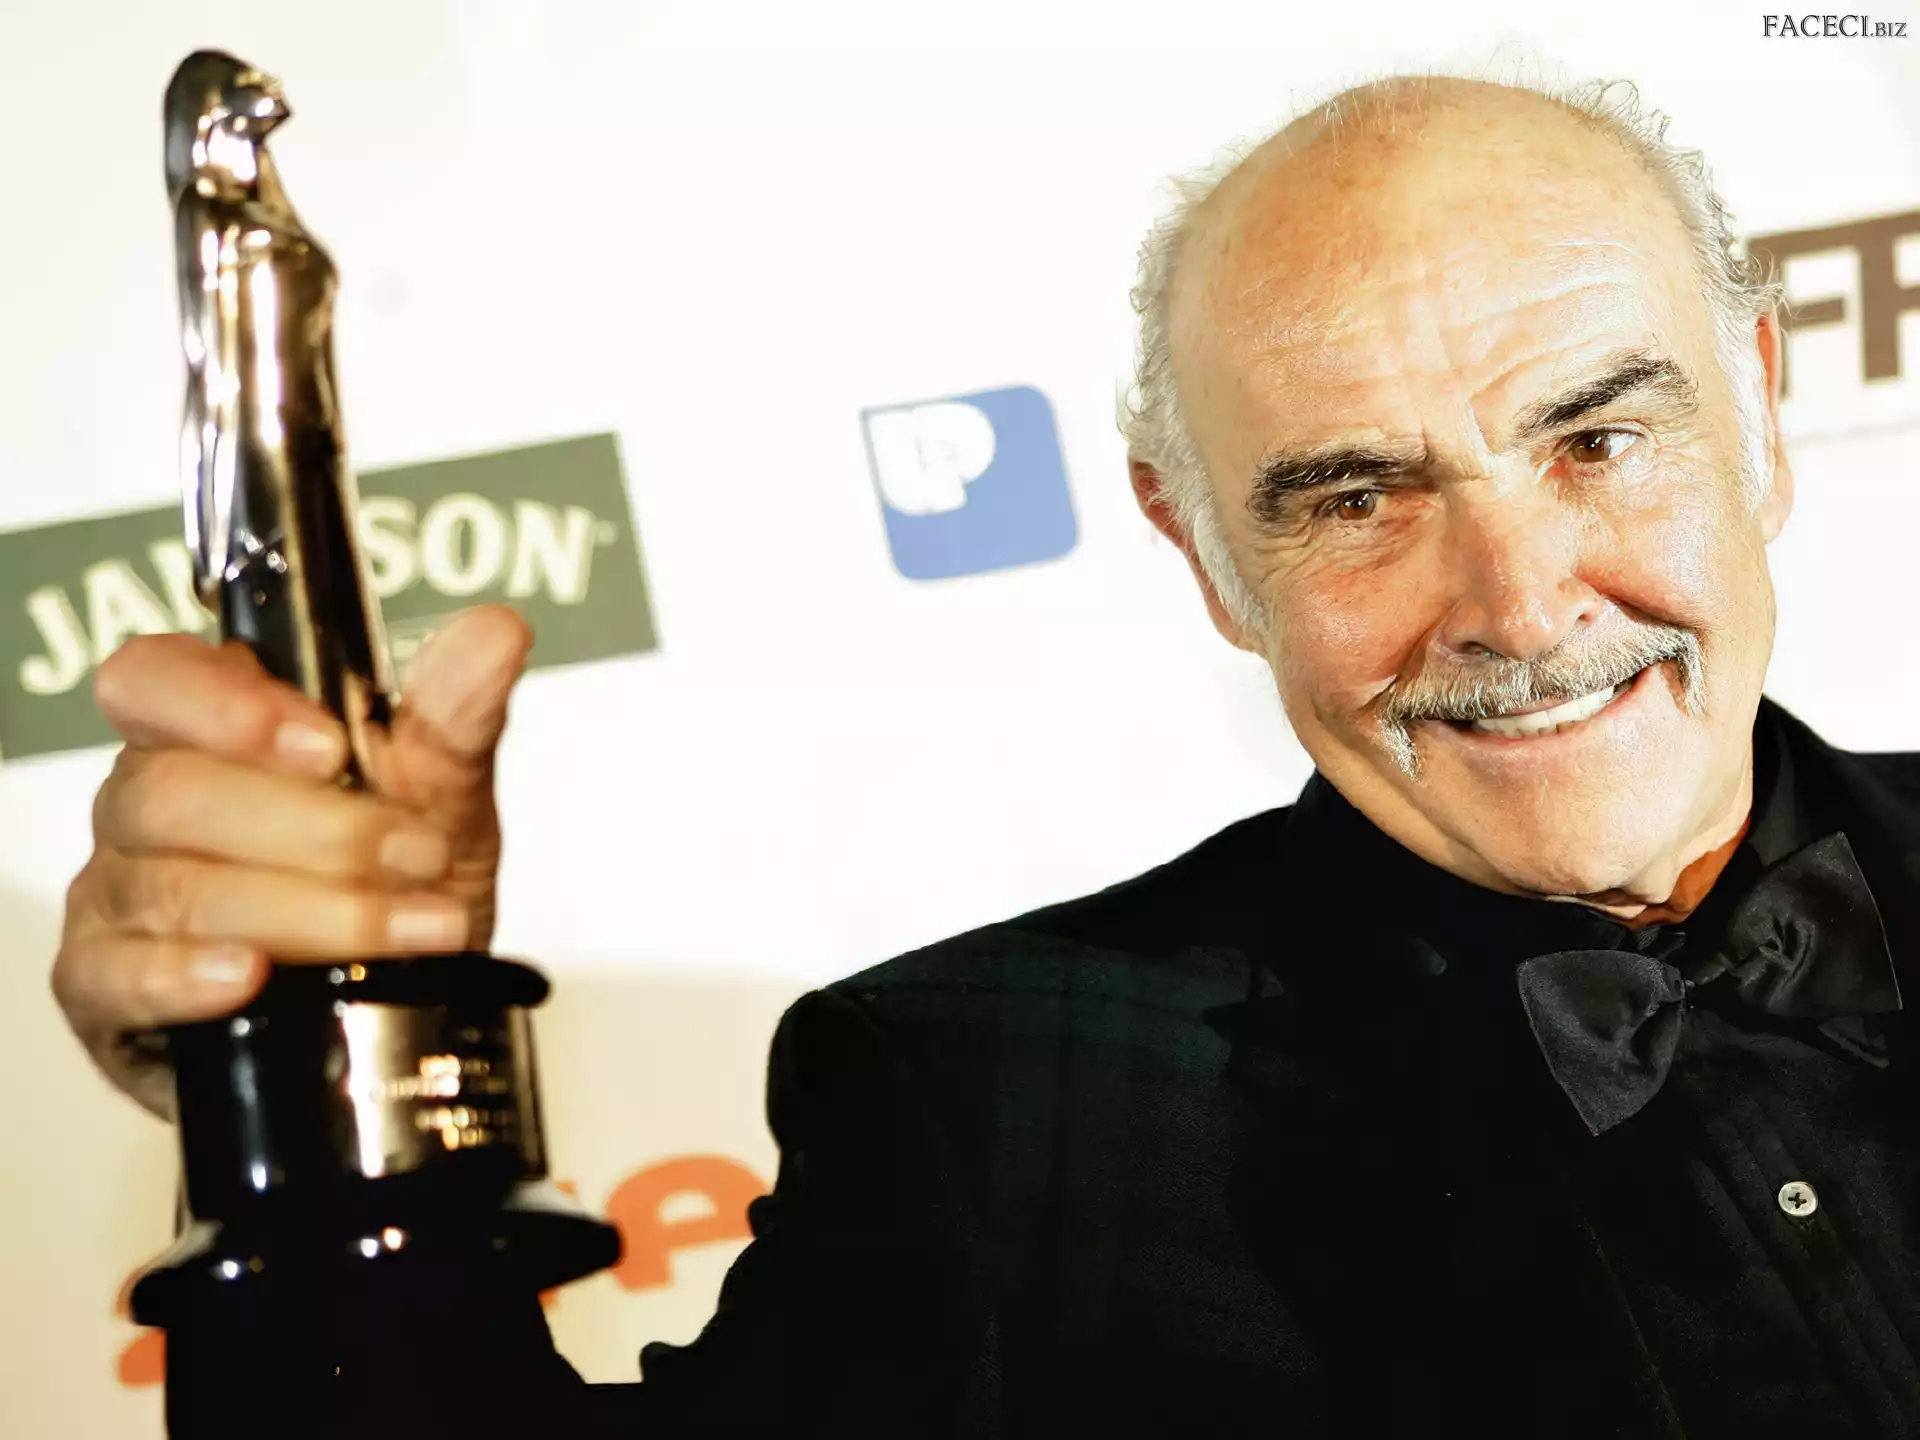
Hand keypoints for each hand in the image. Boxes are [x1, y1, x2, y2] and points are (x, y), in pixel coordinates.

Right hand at [51, 606, 532, 1116]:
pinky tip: (249, 978)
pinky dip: (186, 975)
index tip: (328, 747)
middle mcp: (146, 805)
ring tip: (413, 928)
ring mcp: (116, 898)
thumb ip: (457, 718)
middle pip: (173, 792)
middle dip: (315, 829)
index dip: (226, 706)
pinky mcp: (105, 989)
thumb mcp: (448, 801)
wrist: (408, 1007)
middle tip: (419, 855)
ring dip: (308, 912)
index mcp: (209, 730)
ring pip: (169, 888)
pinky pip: (113, 976)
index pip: (156, 678)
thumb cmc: (403, 883)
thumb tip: (496, 631)